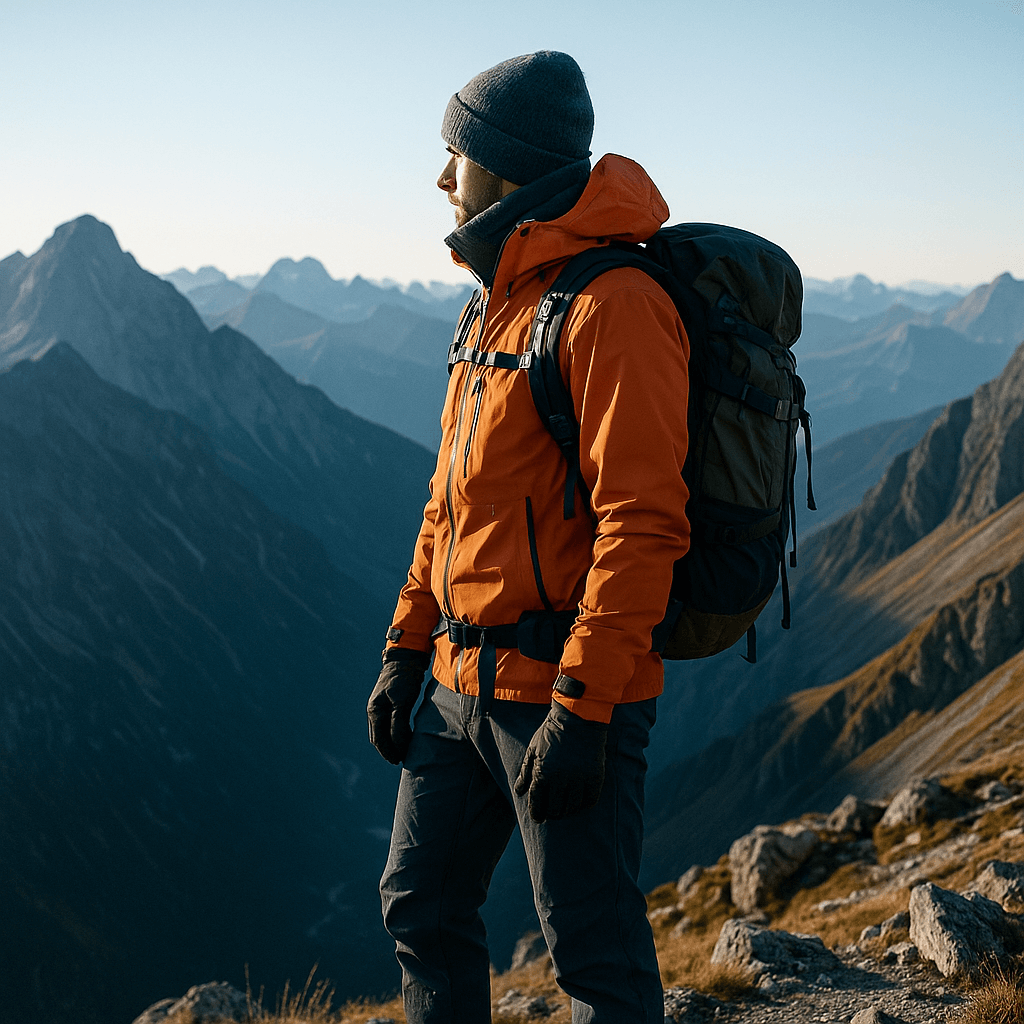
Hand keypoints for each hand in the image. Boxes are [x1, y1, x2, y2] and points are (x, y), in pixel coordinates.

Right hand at [367, 648, 429, 763]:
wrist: (407, 657)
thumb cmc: (404, 678)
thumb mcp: (402, 701)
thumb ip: (399, 723)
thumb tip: (398, 744)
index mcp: (375, 710)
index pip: (379, 739)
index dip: (388, 752)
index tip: (399, 761)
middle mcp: (374, 709)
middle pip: (379, 737)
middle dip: (389, 750)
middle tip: (402, 760)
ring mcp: (380, 705)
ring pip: (383, 730)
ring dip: (392, 742)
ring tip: (404, 751)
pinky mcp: (389, 702)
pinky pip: (389, 723)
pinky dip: (395, 733)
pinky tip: (406, 736)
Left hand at [514, 691, 608, 822]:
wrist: (578, 718)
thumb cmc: (552, 732)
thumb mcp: (533, 749)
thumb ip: (525, 772)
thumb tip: (518, 791)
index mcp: (543, 772)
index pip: (537, 803)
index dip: (536, 814)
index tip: (538, 818)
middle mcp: (561, 779)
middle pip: (555, 809)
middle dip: (551, 814)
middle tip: (552, 813)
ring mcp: (579, 779)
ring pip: (571, 808)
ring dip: (566, 812)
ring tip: (564, 809)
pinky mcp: (595, 777)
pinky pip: (589, 801)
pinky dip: (583, 806)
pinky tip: (578, 803)